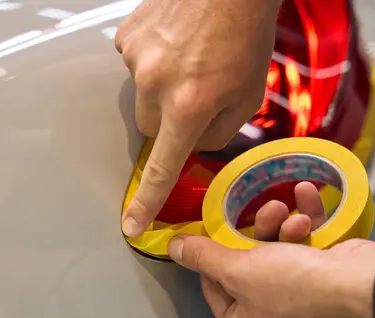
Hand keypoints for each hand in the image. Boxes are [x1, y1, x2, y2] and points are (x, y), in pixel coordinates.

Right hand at [116, 0, 282, 236]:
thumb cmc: (246, 36)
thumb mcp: (247, 97)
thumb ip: (216, 133)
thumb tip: (191, 144)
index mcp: (188, 104)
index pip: (162, 166)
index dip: (147, 201)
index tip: (131, 225)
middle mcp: (155, 83)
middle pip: (148, 127)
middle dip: (168, 120)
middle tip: (193, 94)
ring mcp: (136, 57)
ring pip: (140, 95)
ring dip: (160, 87)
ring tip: (188, 59)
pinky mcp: (127, 37)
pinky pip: (133, 65)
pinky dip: (152, 61)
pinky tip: (175, 43)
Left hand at [168, 182, 374, 317]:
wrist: (363, 286)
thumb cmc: (291, 284)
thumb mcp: (237, 269)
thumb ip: (202, 256)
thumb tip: (172, 249)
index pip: (214, 289)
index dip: (212, 257)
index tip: (216, 231)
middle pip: (248, 269)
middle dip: (256, 233)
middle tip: (266, 211)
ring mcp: (303, 306)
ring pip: (278, 256)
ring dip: (284, 227)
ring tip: (293, 215)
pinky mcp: (326, 285)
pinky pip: (306, 253)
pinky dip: (307, 226)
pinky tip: (308, 201)